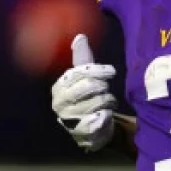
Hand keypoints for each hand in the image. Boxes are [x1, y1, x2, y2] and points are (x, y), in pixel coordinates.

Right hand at [51, 35, 116, 151]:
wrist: (93, 128)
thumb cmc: (88, 98)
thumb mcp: (85, 77)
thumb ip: (83, 59)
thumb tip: (80, 37)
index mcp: (59, 88)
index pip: (79, 73)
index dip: (97, 70)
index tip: (111, 70)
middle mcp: (59, 104)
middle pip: (89, 87)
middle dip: (103, 87)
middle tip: (106, 90)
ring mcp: (68, 120)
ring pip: (97, 102)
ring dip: (108, 101)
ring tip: (107, 103)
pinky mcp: (80, 133)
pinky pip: (99, 119)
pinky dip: (106, 115)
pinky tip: (106, 115)